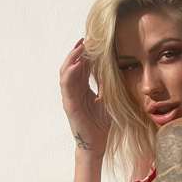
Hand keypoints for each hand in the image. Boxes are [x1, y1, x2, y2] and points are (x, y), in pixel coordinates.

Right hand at [59, 38, 110, 156]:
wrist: (97, 142)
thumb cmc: (101, 123)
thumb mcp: (108, 99)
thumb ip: (108, 85)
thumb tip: (115, 70)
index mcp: (82, 88)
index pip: (82, 67)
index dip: (85, 54)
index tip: (92, 41)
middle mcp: (74, 91)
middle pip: (72, 66)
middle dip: (77, 51)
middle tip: (85, 38)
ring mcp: (70, 97)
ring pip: (66, 72)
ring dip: (72, 58)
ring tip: (79, 47)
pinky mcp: (69, 104)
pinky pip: (67, 85)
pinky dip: (70, 73)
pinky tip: (76, 63)